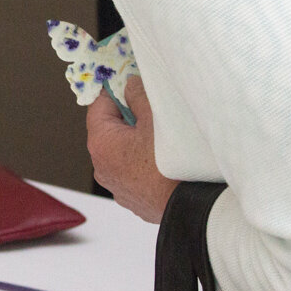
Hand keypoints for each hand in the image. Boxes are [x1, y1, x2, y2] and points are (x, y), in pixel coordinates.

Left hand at [87, 75, 176, 222]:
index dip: (115, 91)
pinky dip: (146, 162)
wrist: (193, 208)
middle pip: (111, 130)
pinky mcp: (135, 200)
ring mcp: (118, 187)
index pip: (98, 106)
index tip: (128, 82)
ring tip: (163, 135)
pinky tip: (166, 158)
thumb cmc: (172, 164)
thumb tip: (130, 85)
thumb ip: (138, 96)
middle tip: (152, 108)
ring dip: (139, 141)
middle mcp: (102, 168)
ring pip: (124, 153)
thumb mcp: (156, 118)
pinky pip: (135, 172)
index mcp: (101, 144)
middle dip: (129, 116)